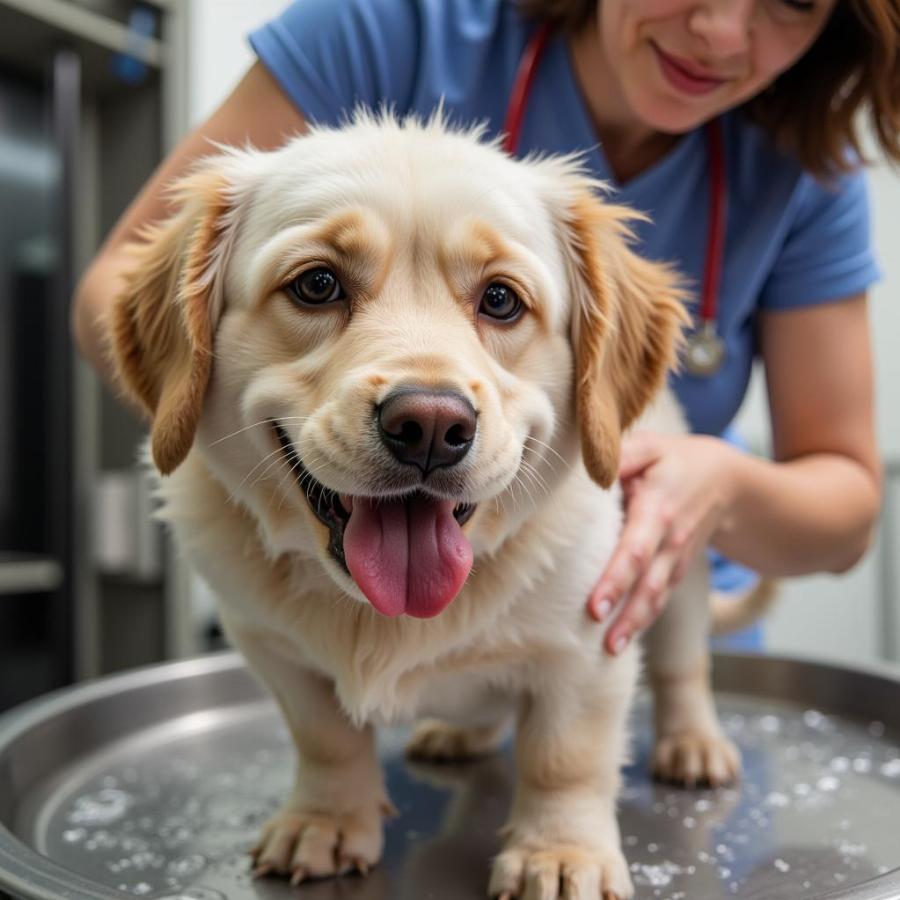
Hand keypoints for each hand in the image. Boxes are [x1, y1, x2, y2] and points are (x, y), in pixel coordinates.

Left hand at [588, 431, 738, 654]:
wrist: (731, 484)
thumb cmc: (678, 461)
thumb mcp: (651, 447)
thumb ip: (620, 457)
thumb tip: (590, 471)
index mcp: (659, 509)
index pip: (636, 550)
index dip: (616, 579)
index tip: (596, 606)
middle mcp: (670, 541)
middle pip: (648, 584)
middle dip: (627, 614)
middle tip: (603, 640)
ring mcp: (676, 559)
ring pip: (656, 597)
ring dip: (635, 624)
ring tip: (609, 651)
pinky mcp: (676, 569)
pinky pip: (660, 597)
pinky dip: (644, 618)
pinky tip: (624, 636)